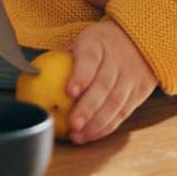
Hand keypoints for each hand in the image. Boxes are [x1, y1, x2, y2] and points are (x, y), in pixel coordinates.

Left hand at [67, 19, 156, 143]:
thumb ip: (65, 57)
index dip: (80, 76)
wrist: (138, 39)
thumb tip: (36, 74)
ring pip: (116, 103)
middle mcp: (117, 59)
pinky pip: (124, 112)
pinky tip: (93, 135)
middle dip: (88, 107)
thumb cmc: (101, 43)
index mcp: (98, 42)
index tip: (68, 92)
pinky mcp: (140, 92)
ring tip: (79, 136)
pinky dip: (108, 126)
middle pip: (104, 85)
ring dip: (97, 123)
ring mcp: (131, 77)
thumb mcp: (84, 40)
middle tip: (73, 124)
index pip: (90, 59)